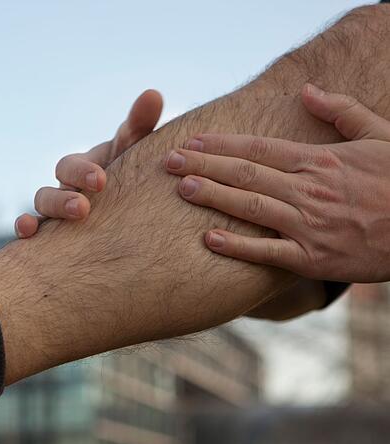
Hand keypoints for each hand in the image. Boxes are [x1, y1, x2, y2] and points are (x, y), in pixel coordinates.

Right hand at [15, 89, 162, 237]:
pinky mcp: (51, 238)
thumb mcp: (137, 154)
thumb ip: (141, 127)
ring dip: (45, 214)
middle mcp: (66, 190)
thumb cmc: (134, 177)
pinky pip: (31, 234)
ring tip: (56, 223)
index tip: (101, 181)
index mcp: (84, 169)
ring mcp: (56, 214)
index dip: (82, 172)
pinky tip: (28, 233)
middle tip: (83, 208)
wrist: (138, 218)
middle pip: (51, 189)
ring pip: (40, 208)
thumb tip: (152, 94)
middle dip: (63, 197)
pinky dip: (25, 229)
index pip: (73, 166)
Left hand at [166, 84, 389, 282]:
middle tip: (169, 160)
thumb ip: (340, 111)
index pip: (258, 148)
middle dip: (203, 165)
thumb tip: (306, 89)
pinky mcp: (313, 259)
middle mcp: (308, 190)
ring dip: (213, 196)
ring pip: (251, 207)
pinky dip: (238, 247)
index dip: (221, 144)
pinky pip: (268, 253)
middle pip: (245, 173)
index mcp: (318, 161)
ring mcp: (309, 225)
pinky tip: (209, 240)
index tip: (192, 140)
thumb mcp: (379, 135)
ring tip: (181, 188)